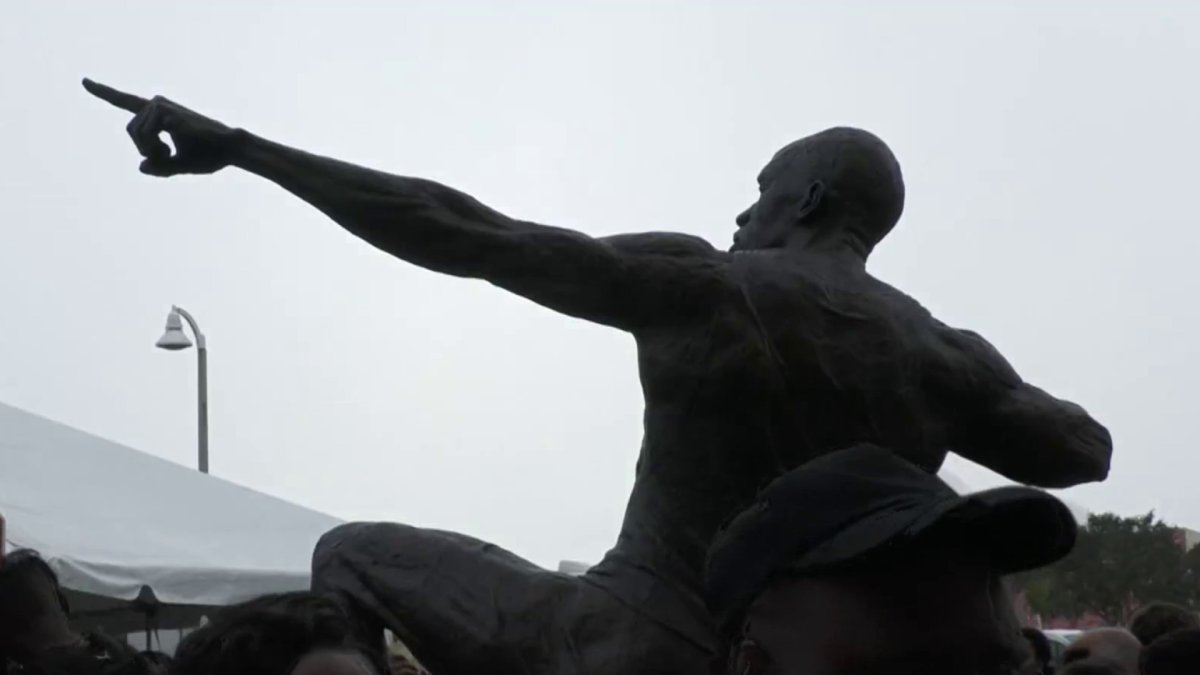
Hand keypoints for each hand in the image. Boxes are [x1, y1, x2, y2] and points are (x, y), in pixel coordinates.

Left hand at [83, 78, 237, 176]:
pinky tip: (174, 148)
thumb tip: (140, 166)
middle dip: (145, 150)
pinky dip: (156, 148)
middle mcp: (157, 104)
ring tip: (171, 153)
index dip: (104, 92)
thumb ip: (159, 167)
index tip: (84, 81)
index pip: (125, 101)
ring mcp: (161, 104)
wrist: (230, 149)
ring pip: (136, 133)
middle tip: (166, 156)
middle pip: (130, 130)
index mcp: (159, 115)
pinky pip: (146, 134)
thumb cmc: (209, 156)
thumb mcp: (179, 166)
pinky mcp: (166, 110)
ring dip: (151, 150)